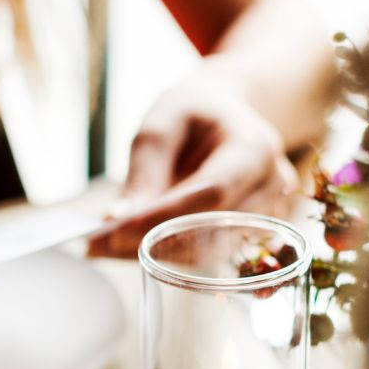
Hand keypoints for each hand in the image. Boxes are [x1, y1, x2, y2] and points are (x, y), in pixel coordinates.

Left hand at [90, 65, 300, 257]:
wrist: (224, 115)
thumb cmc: (193, 113)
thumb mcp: (162, 125)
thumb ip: (144, 172)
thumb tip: (118, 220)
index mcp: (255, 147)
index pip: (212, 192)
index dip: (164, 216)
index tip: (115, 231)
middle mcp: (272, 185)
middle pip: (212, 230)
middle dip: (151, 241)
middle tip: (96, 245)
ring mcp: (269, 214)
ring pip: (209, 252)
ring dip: (153, 254)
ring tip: (104, 246)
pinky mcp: (253, 235)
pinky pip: (207, 255)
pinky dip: (165, 255)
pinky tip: (130, 246)